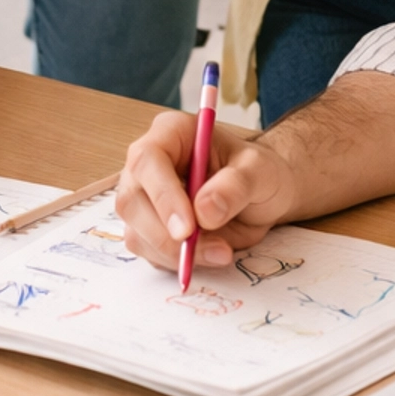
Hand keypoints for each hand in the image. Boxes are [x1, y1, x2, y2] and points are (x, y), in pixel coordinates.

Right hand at [116, 111, 301, 272]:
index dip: (162, 195)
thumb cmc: (258, 173)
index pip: (148, 160)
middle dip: (166, 235)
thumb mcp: (260, 171)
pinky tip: (208, 253)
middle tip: (212, 250)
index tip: (187, 229)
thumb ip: (235, 186)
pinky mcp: (147, 228)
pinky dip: (176, 261)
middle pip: (132, 201)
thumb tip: (204, 210)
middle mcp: (148, 164)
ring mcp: (144, 197)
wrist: (262, 197)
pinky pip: (148, 252)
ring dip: (176, 253)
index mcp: (171, 133)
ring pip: (136, 233)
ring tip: (221, 251)